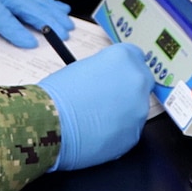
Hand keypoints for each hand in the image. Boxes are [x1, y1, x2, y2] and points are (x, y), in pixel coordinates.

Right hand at [39, 43, 151, 170]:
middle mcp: (137, 81)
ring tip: (97, 117)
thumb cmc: (57, 94)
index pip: (135, 56)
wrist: (50, 123)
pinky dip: (118, 130)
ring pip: (136, 107)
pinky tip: (98, 131)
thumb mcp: (80, 68)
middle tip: (108, 95)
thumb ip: (103, 70)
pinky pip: (130, 129)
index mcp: (122, 58)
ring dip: (123, 110)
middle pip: (141, 81)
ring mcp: (139, 109)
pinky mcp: (134, 134)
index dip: (124, 65)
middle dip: (128, 87)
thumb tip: (108, 77)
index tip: (117, 72)